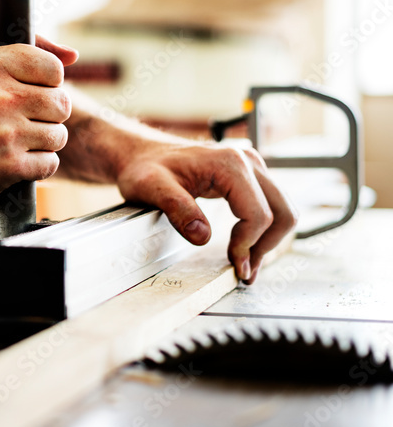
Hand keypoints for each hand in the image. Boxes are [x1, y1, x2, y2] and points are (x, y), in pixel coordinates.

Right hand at [0, 36, 77, 205]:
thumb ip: (29, 51)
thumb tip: (72, 55)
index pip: (53, 68)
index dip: (47, 83)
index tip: (30, 91)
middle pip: (61, 104)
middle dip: (48, 115)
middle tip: (24, 119)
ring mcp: (5, 133)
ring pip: (58, 135)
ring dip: (43, 141)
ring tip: (17, 140)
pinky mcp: (9, 166)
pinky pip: (49, 163)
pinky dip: (37, 165)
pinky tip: (15, 159)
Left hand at [115, 140, 296, 283]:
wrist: (143, 154)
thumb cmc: (146, 167)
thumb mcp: (152, 187)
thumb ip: (177, 209)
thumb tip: (202, 235)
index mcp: (229, 163)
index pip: (258, 213)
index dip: (248, 244)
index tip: (234, 264)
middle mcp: (248, 161)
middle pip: (283, 212)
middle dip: (266, 246)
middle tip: (245, 272)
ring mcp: (252, 167)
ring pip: (283, 210)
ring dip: (270, 240)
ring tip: (248, 264)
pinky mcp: (249, 177)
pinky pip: (271, 205)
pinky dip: (265, 230)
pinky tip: (248, 248)